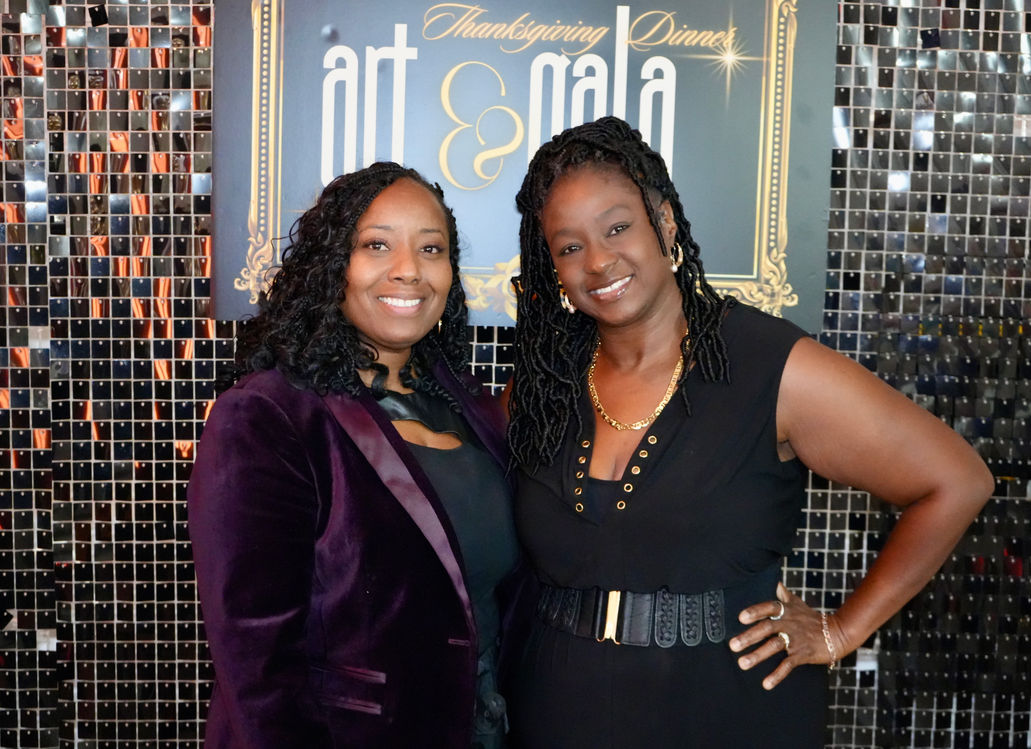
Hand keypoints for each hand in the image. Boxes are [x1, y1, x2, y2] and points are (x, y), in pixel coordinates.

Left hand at [727, 582, 843, 689]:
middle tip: (732, 645)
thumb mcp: (797, 603)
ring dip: (757, 656)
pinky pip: (788, 665)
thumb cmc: (812, 618)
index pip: (768, 607)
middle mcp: (788, 623)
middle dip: (749, 637)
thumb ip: (783, 594)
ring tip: (742, 664)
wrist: (838, 633)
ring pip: (774, 646)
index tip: (741, 618)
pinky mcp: (802, 654)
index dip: (755, 611)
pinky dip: (777, 675)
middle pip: (767, 628)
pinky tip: (766, 684)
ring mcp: (795, 639)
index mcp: (785, 611)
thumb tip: (774, 582)